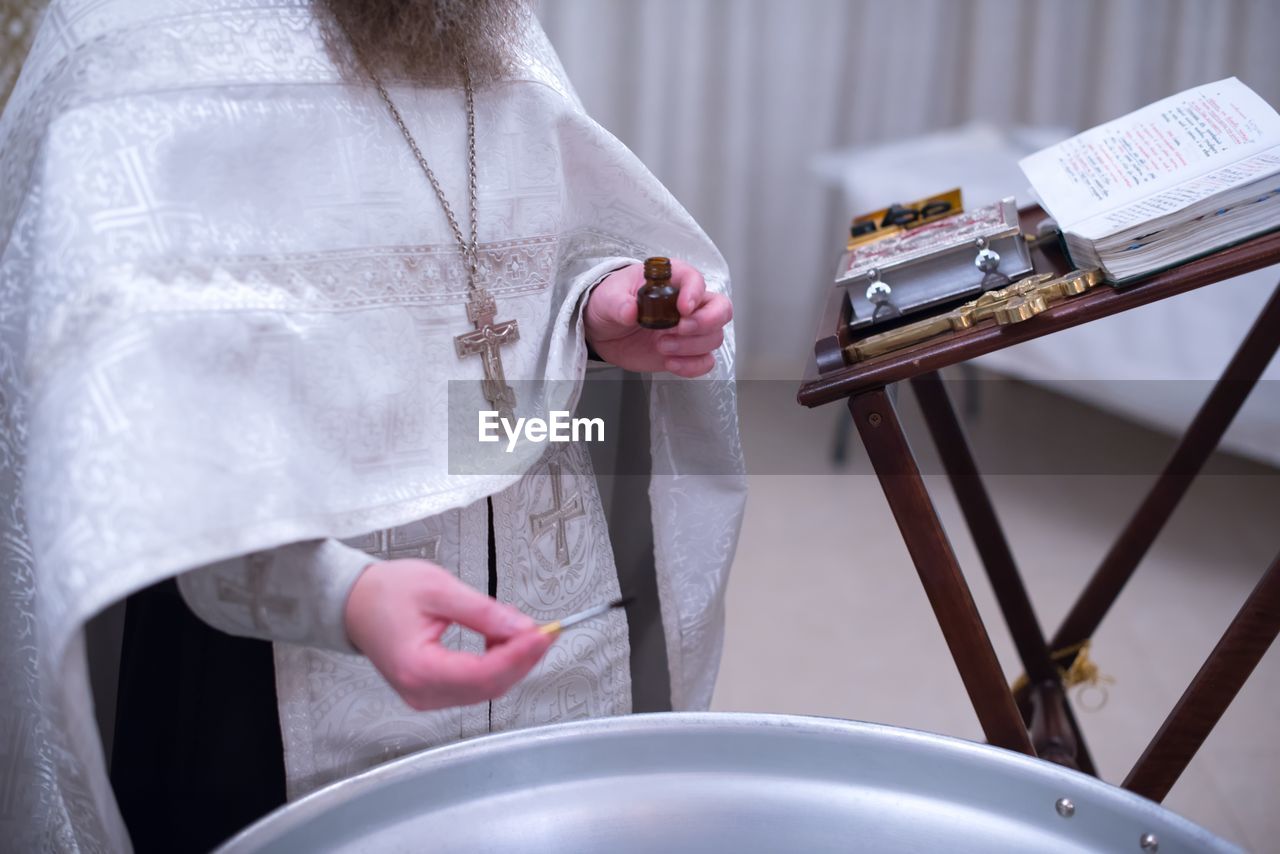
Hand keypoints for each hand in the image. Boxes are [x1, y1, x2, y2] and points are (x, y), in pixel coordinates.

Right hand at [344, 559, 552, 710]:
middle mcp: (421, 691)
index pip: (482, 673)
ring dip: (512, 664)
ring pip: (485, 690)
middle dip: (522, 660)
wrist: (354, 602)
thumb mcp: (439, 589)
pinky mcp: (432, 691)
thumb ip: (483, 612)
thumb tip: (521, 629)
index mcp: (417, 668)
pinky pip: (474, 686)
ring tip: (528, 634)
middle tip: (545, 632)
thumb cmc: (386, 592)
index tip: (542, 634)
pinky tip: (506, 644)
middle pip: (488, 687)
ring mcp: (426, 695)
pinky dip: (496, 667)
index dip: (519, 655)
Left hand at [583, 259, 732, 377]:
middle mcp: (688, 304)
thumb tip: (630, 311)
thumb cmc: (612, 304)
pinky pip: (705, 361)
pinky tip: (670, 363)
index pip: (695, 280)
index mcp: (672, 280)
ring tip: (661, 346)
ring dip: (691, 346)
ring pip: (714, 337)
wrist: (605, 331)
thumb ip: (619, 303)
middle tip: (680, 329)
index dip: (694, 293)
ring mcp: (690, 329)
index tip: (682, 308)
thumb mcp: (608, 298)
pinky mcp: (686, 352)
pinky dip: (692, 366)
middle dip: (706, 322)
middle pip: (721, 309)